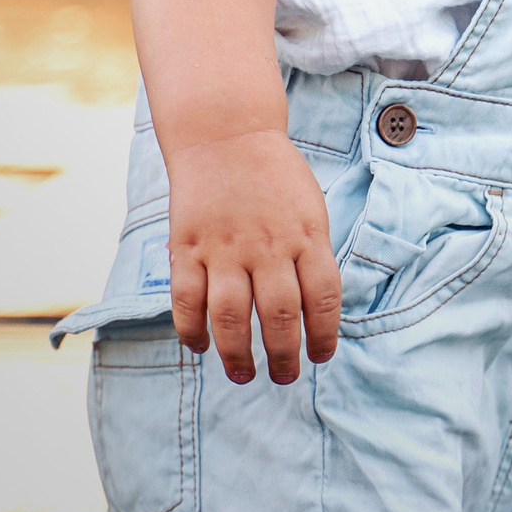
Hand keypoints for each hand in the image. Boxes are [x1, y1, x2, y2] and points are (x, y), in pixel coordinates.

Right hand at [165, 129, 342, 384]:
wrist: (226, 134)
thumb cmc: (275, 176)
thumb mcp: (311, 208)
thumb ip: (312, 254)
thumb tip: (316, 308)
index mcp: (306, 234)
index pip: (323, 297)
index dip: (324, 334)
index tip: (321, 356)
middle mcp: (267, 245)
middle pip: (279, 315)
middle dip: (284, 356)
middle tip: (286, 377)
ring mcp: (225, 247)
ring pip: (230, 316)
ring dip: (237, 354)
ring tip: (244, 375)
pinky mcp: (188, 247)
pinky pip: (187, 300)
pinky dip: (192, 331)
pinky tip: (200, 346)